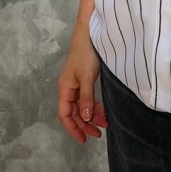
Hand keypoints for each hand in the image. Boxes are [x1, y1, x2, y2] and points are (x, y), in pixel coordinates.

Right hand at [57, 27, 108, 143]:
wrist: (89, 31)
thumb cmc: (86, 52)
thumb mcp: (87, 76)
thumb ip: (86, 98)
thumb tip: (86, 118)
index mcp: (65, 88)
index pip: (65, 115)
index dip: (73, 129)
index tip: (84, 140)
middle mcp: (68, 87)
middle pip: (74, 112)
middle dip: (85, 124)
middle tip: (99, 133)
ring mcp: (76, 83)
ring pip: (82, 106)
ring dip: (92, 115)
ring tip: (105, 123)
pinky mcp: (84, 78)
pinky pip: (87, 97)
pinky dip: (94, 105)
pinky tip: (102, 110)